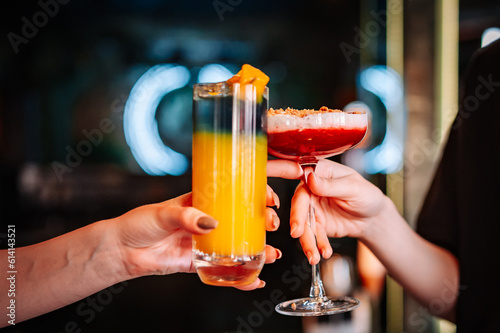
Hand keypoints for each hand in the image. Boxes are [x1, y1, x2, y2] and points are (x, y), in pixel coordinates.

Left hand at [112, 191, 281, 289]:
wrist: (123, 250)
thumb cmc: (139, 224)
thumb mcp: (163, 214)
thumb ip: (186, 217)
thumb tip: (209, 222)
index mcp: (202, 201)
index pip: (235, 192)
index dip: (257, 190)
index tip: (271, 194)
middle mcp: (208, 221)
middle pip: (244, 219)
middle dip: (264, 221)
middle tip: (272, 224)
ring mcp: (206, 242)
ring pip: (239, 245)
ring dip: (259, 250)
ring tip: (271, 255)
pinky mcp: (200, 262)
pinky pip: (225, 270)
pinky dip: (241, 277)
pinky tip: (254, 280)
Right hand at [267, 159, 386, 264]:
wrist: (374, 219)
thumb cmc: (366, 195)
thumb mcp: (353, 188)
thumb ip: (330, 185)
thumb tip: (310, 178)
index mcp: (317, 171)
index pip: (294, 169)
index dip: (276, 169)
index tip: (264, 172)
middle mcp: (309, 188)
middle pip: (297, 204)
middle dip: (297, 220)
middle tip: (297, 233)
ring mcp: (311, 208)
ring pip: (302, 224)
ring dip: (307, 241)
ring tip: (315, 255)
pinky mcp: (314, 225)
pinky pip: (311, 236)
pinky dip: (316, 246)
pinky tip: (324, 253)